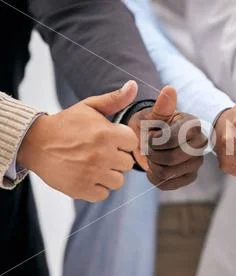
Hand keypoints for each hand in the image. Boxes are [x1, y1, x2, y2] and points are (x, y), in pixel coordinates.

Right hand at [17, 81, 138, 201]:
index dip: (123, 141)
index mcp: (107, 134)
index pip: (133, 143)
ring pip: (118, 181)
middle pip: (127, 164)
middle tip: (100, 153)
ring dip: (109, 175)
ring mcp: (92, 174)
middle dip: (117, 158)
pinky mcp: (81, 189)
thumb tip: (134, 85)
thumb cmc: (66, 124)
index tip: (111, 139)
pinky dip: (97, 188)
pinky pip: (103, 194)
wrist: (35, 142)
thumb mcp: (89, 107)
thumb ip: (114, 99)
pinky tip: (88, 176)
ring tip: (95, 165)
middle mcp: (102, 155)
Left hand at [128, 86, 207, 189]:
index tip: (149, 136)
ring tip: (151, 156)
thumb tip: (169, 89)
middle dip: (152, 155)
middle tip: (147, 148)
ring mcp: (197, 162)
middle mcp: (200, 144)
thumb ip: (162, 105)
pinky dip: (155, 177)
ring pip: (168, 173)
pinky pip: (169, 184)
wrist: (152, 140)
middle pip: (170, 159)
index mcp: (193, 126)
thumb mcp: (154, 115)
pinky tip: (153, 167)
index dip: (154, 142)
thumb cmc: (153, 125)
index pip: (171, 140)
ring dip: (153, 166)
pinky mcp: (190, 176)